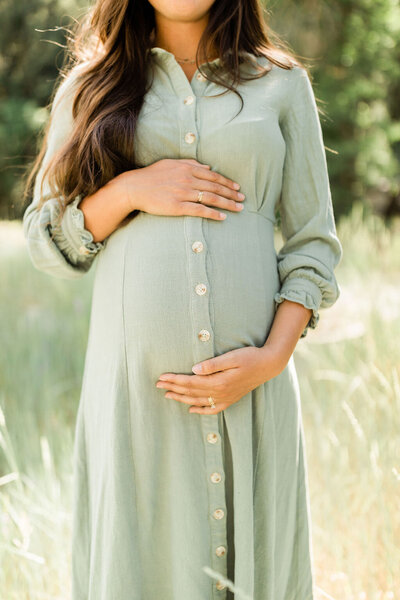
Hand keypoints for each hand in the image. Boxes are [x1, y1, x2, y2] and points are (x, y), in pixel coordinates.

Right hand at [114, 158, 244, 220]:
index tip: (237, 188)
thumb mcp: (171, 164)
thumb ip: (191, 164)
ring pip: (211, 198)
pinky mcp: (177, 206)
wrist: (134, 187)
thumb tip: (207, 167)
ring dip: (227, 204)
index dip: (227, 182)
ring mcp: (183, 193)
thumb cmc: (152, 175)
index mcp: (187, 168)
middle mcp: (188, 179)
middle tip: (243, 199)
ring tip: (239, 208)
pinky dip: (213, 213)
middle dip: (232, 194)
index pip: (213, 176)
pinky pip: (200, 210)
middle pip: (216, 187)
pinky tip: (223, 217)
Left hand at [155, 345, 290, 414]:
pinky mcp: (230, 399)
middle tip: (157, 385)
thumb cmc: (250, 356)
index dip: (174, 380)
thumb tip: (194, 369)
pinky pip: (212, 409)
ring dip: (181, 399)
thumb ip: (213, 364)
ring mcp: (225, 398)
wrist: (269, 365)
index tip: (161, 377)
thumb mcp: (232, 357)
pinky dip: (200, 410)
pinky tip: (191, 409)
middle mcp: (220, 393)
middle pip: (191, 392)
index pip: (190, 382)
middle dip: (173, 389)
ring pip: (198, 401)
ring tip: (167, 396)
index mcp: (219, 382)